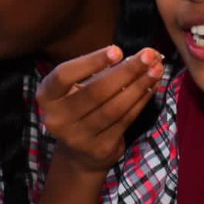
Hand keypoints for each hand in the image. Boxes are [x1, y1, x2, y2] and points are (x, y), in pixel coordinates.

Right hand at [37, 45, 163, 172]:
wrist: (80, 154)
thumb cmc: (82, 108)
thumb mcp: (79, 88)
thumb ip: (102, 70)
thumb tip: (142, 55)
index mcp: (47, 97)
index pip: (64, 75)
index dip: (91, 62)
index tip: (117, 50)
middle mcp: (57, 118)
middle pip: (95, 92)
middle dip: (126, 71)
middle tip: (149, 55)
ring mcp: (78, 137)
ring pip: (114, 108)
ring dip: (139, 86)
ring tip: (157, 69)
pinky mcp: (100, 149)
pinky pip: (125, 120)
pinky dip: (141, 102)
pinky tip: (152, 87)